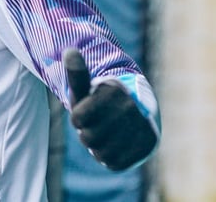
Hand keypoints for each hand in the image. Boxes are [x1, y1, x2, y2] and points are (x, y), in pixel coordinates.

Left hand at [64, 48, 156, 170]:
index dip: (79, 118)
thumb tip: (69, 51)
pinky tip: (116, 145)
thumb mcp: (86, 87)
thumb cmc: (102, 100)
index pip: (77, 119)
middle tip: (98, 124)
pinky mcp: (146, 147)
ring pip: (100, 153)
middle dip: (88, 133)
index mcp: (114, 91)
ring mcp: (141, 128)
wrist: (135, 113)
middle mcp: (131, 108)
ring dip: (98, 146)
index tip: (88, 109)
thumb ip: (76, 73)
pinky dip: (110, 157)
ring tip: (106, 133)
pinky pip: (114, 163)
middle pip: (88, 138)